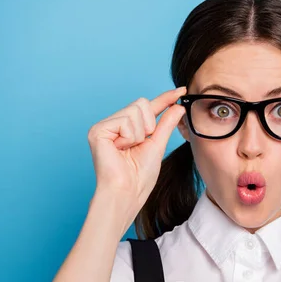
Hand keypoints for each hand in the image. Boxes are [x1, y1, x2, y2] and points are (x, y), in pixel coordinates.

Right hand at [87, 86, 186, 207]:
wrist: (127, 192)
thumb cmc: (140, 176)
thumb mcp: (158, 144)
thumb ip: (166, 124)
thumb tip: (178, 105)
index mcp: (127, 128)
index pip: (148, 108)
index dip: (165, 98)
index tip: (182, 89)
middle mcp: (113, 124)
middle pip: (141, 103)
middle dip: (148, 125)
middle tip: (139, 145)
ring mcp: (104, 126)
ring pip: (135, 110)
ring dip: (139, 133)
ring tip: (129, 149)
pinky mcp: (98, 130)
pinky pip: (125, 120)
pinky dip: (129, 137)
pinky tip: (120, 149)